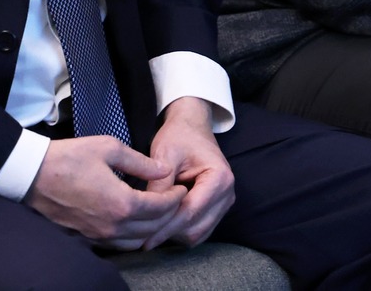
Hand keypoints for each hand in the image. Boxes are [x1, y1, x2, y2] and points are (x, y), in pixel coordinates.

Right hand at [23, 134, 184, 247]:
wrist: (31, 175)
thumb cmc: (70, 158)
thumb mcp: (109, 148)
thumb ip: (141, 163)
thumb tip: (165, 170)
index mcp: (121, 203)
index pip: (161, 208)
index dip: (176, 198)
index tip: (182, 188)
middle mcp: (112, 225)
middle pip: (152, 228)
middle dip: (169, 214)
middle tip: (176, 200)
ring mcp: (98, 235)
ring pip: (136, 242)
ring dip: (151, 229)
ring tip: (158, 211)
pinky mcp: (85, 239)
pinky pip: (117, 246)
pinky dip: (132, 237)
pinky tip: (134, 221)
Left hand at [138, 97, 236, 250]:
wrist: (191, 127)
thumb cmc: (179, 136)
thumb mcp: (165, 154)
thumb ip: (159, 184)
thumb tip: (148, 214)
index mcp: (219, 178)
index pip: (189, 212)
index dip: (165, 229)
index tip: (144, 242)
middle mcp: (227, 193)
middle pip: (195, 228)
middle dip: (169, 232)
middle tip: (143, 232)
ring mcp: (224, 202)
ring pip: (197, 234)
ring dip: (174, 234)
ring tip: (151, 226)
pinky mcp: (217, 208)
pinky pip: (199, 231)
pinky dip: (180, 232)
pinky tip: (163, 223)